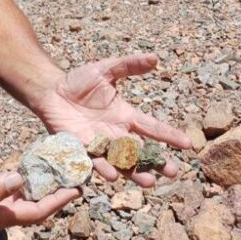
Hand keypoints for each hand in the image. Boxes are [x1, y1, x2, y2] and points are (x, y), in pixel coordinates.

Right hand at [0, 172, 78, 235]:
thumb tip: (18, 179)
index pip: (37, 212)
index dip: (58, 201)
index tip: (77, 189)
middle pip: (36, 208)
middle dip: (56, 194)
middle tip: (72, 176)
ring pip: (25, 201)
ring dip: (41, 188)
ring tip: (56, 172)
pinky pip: (11, 194)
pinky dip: (23, 184)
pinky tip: (25, 171)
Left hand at [35, 53, 191, 186]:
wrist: (51, 91)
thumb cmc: (79, 82)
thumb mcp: (106, 70)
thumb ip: (128, 66)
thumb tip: (154, 58)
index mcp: (126, 117)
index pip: (153, 128)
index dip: (170, 136)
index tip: (188, 144)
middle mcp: (117, 134)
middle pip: (141, 152)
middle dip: (157, 163)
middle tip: (173, 173)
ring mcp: (100, 144)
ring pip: (121, 162)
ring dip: (133, 172)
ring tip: (147, 182)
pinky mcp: (81, 149)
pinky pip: (94, 162)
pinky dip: (103, 169)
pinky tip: (112, 175)